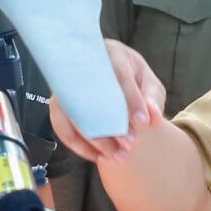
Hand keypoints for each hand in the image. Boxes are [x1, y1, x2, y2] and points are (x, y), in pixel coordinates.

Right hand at [49, 39, 165, 164]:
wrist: (113, 74)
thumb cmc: (133, 77)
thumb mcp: (149, 82)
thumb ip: (152, 98)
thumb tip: (150, 117)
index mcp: (110, 54)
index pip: (119, 76)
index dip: (130, 101)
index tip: (142, 124)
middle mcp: (82, 66)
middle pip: (90, 96)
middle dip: (110, 126)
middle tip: (129, 145)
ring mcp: (66, 85)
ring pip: (71, 115)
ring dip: (93, 140)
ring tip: (117, 156)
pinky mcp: (58, 103)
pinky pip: (62, 127)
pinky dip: (79, 145)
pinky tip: (99, 156)